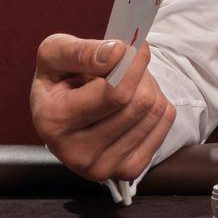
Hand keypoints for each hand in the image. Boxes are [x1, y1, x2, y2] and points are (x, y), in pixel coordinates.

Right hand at [30, 35, 175, 184]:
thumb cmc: (60, 78)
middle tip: (129, 64)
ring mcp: (102, 167)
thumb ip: (80, 51)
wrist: (64, 112)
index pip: (116, 94)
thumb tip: (115, 55)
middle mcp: (75, 153)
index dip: (132, 64)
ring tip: (128, 84)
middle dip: (140, 75)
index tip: (135, 47)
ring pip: (153, 113)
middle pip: (139, 104)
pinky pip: (163, 126)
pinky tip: (135, 103)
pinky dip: (158, 106)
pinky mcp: (126, 171)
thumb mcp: (55, 52)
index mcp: (53, 121)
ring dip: (149, 88)